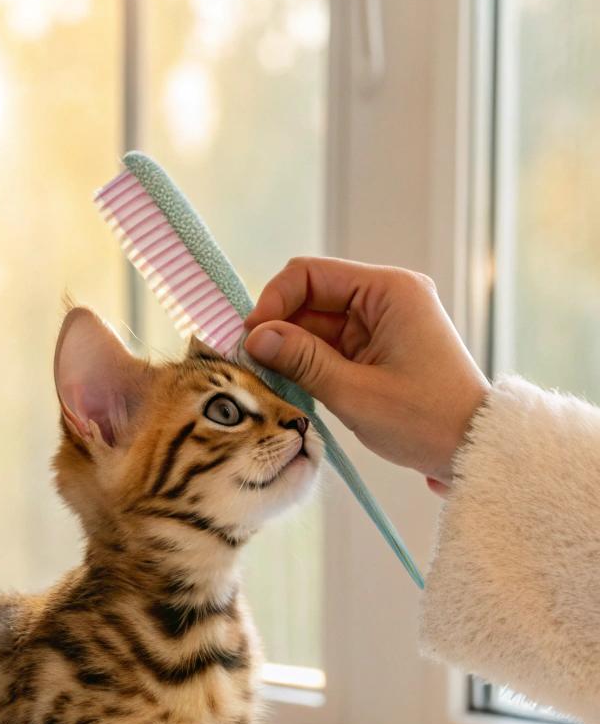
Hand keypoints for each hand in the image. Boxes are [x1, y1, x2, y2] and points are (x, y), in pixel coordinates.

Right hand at [243, 257, 489, 485]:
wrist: (472, 450)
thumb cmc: (425, 420)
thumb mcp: (355, 393)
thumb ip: (302, 360)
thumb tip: (254, 337)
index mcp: (390, 291)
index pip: (312, 274)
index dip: (274, 301)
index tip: (251, 339)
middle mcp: (387, 297)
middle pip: (312, 298)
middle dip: (279, 327)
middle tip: (252, 364)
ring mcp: (383, 323)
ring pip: (318, 325)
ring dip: (292, 349)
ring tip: (269, 380)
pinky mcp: (380, 349)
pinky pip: (332, 346)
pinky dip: (310, 363)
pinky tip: (293, 385)